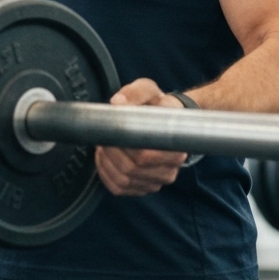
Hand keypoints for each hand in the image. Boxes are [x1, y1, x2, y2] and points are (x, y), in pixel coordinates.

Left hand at [95, 78, 188, 196]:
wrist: (164, 119)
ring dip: (107, 164)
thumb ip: (134, 93)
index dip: (123, 146)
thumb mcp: (148, 90)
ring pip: (124, 181)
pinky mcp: (143, 187)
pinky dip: (106, 175)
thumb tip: (118, 103)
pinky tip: (105, 159)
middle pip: (132, 170)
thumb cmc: (157, 105)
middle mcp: (169, 169)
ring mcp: (156, 181)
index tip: (112, 132)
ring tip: (104, 146)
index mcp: (174, 147)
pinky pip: (120, 189)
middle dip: (111, 153)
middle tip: (103, 137)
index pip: (145, 156)